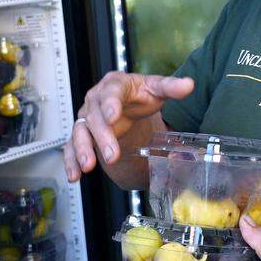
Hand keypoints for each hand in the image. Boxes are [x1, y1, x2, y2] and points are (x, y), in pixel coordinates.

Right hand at [63, 72, 193, 181]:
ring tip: (88, 166)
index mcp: (114, 85)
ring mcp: (87, 117)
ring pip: (80, 133)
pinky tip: (75, 175)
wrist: (128, 102)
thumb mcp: (156, 88)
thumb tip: (189, 85)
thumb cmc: (140, 94)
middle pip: (96, 118)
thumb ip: (171, 87)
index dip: (111, 105)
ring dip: (82, 150)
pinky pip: (72, 146)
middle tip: (111, 156)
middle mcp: (96, 100)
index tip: (113, 117)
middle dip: (102, 138)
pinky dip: (71, 161)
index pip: (111, 93)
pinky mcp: (82, 133)